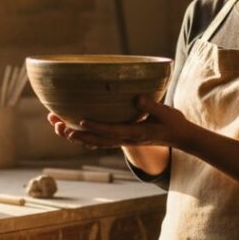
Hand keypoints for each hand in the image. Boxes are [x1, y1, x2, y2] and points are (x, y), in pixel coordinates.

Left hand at [46, 96, 195, 150]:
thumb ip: (152, 105)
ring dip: (77, 137)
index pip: (112, 131)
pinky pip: (101, 141)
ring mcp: (124, 140)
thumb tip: (137, 97)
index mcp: (136, 132)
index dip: (95, 127)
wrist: (181, 137)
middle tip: (58, 127)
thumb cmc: (173, 123)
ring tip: (59, 129)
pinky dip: (86, 138)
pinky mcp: (123, 138)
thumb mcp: (166, 112)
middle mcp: (126, 138)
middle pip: (97, 140)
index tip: (80, 121)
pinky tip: (74, 134)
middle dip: (77, 134)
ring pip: (96, 142)